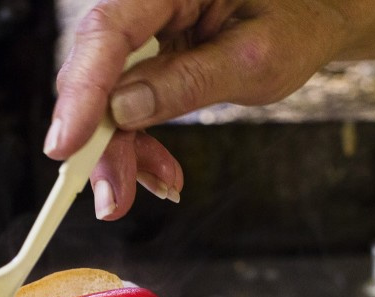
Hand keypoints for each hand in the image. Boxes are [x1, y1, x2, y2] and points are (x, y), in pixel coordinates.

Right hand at [45, 0, 348, 219]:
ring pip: (104, 98)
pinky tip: (160, 172)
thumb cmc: (293, 22)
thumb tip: (123, 112)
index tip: (66, 147)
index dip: (82, 92)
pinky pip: (124, 107)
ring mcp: (141, 34)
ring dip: (121, 153)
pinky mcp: (144, 61)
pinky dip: (138, 145)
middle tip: (113, 200)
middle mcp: (143, 4)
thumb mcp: (256, 57)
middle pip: (96, 72)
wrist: (308, 18)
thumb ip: (189, 81)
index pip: (108, 32)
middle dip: (100, 142)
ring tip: (159, 185)